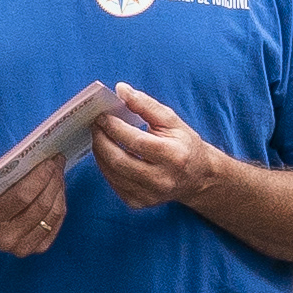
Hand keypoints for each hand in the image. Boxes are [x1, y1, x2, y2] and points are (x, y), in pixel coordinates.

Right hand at [0, 152, 76, 257]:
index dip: (40, 177)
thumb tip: (40, 157)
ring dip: (59, 189)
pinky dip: (60, 202)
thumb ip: (10, 170)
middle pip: (40, 205)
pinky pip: (56, 222)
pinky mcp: (36, 249)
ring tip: (59, 172)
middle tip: (57, 161)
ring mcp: (22, 247)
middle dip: (53, 180)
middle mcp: (5, 237)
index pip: (22, 196)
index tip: (49, 161)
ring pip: (52, 214)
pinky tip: (58, 189)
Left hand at [93, 90, 225, 213]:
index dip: (114, 127)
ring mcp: (149, 195)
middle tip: (95, 126)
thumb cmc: (184, 144)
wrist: (197, 177)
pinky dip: (106, 166)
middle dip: (101, 140)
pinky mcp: (139, 202)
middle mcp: (162, 180)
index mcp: (174, 156)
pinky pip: (114, 183)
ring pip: (112, 173)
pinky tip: (108, 153)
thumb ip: (145, 104)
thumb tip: (121, 89)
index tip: (102, 116)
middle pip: (119, 160)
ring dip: (100, 153)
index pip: (135, 141)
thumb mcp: (171, 120)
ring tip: (99, 136)